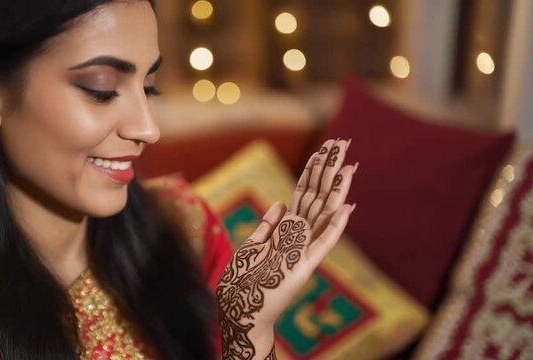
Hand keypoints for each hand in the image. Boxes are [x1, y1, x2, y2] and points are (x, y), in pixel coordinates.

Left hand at [216, 139, 356, 359]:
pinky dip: (335, 225)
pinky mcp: (303, 268)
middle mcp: (300, 239)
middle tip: (343, 143)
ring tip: (348, 163)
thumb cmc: (245, 284)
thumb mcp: (252, 248)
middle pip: (318, 196)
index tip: (326, 150)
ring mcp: (304, 252)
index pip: (305, 194)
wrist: (242, 316)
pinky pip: (322, 243)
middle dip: (329, 169)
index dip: (315, 171)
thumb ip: (269, 226)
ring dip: (335, 188)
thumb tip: (281, 202)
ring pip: (323, 213)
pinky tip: (346, 207)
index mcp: (288, 233)